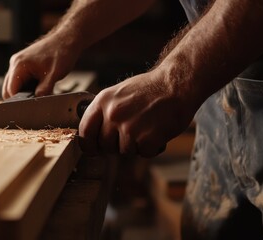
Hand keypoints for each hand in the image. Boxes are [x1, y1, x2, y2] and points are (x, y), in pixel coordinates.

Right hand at [2, 34, 80, 98]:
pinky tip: (39, 88)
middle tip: (34, 103)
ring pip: (14, 85)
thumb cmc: (61, 52)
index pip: (10, 90)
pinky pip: (20, 80)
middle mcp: (15, 63)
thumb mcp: (54, 74)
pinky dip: (27, 87)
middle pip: (9, 89)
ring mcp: (18, 64)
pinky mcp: (24, 65)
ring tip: (39, 94)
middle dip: (20, 98)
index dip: (17, 101)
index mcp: (19, 65)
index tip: (27, 108)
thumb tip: (38, 101)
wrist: (66, 39)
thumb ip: (44, 90)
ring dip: (24, 93)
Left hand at [79, 69, 198, 157]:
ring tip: (146, 127)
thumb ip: (105, 112)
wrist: (177, 84)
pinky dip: (151, 147)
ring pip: (124, 151)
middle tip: (131, 133)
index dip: (88, 145)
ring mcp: (129, 128)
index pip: (85, 131)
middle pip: (104, 145)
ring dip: (135, 145)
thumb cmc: (150, 89)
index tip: (93, 150)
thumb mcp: (119, 93)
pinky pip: (143, 153)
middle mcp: (113, 114)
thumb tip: (93, 133)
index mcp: (103, 101)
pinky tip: (156, 131)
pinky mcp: (146, 139)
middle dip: (116, 145)